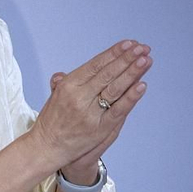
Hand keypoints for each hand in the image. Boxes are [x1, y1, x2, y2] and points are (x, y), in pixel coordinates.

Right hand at [31, 40, 150, 175]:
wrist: (46, 148)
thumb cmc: (52, 121)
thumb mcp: (53, 97)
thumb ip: (61, 84)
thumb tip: (61, 75)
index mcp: (68, 85)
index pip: (95, 64)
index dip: (113, 53)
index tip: (128, 43)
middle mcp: (79, 97)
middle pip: (107, 73)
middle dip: (127, 59)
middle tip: (142, 47)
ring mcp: (90, 113)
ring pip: (115, 88)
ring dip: (132, 73)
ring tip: (146, 59)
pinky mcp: (100, 128)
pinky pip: (119, 110)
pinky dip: (131, 97)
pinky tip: (142, 85)